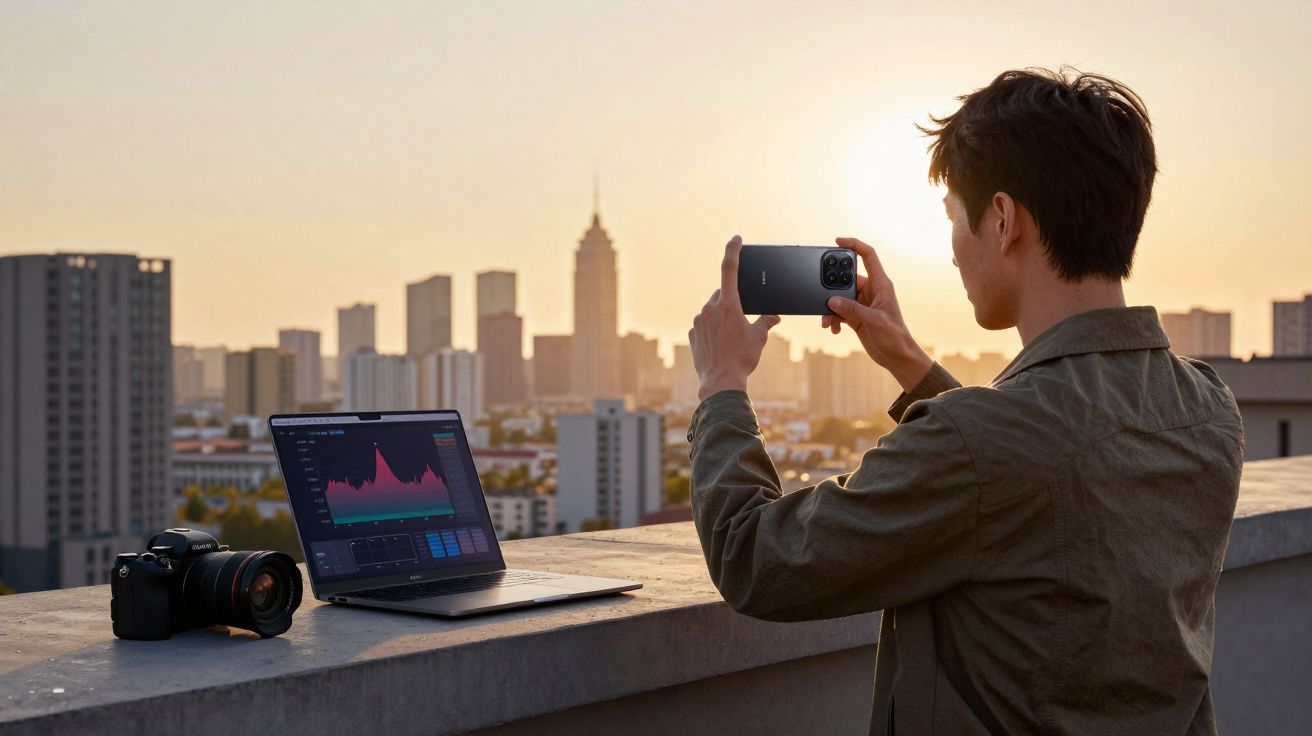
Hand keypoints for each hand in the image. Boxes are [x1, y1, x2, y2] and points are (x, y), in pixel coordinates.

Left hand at [689, 235, 780, 400]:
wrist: (720, 382)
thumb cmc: (742, 358)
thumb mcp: (759, 338)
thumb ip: (766, 322)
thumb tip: (774, 317)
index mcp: (728, 304)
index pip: (730, 268)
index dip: (733, 250)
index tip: (736, 239)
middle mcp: (710, 308)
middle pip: (723, 294)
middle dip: (733, 302)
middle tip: (743, 321)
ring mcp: (698, 321)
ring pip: (713, 310)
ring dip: (723, 318)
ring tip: (732, 339)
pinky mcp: (692, 334)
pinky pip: (704, 325)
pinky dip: (713, 330)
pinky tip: (721, 345)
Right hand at [820, 236, 932, 391]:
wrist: (897, 357)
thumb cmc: (895, 337)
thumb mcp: (874, 321)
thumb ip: (852, 309)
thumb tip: (831, 301)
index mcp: (881, 284)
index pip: (868, 256)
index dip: (854, 245)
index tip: (837, 241)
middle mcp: (871, 291)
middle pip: (846, 279)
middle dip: (832, 288)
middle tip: (823, 296)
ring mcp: (862, 304)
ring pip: (839, 297)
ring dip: (830, 308)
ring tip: (826, 320)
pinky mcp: (856, 316)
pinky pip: (838, 311)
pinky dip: (832, 318)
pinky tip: (832, 328)